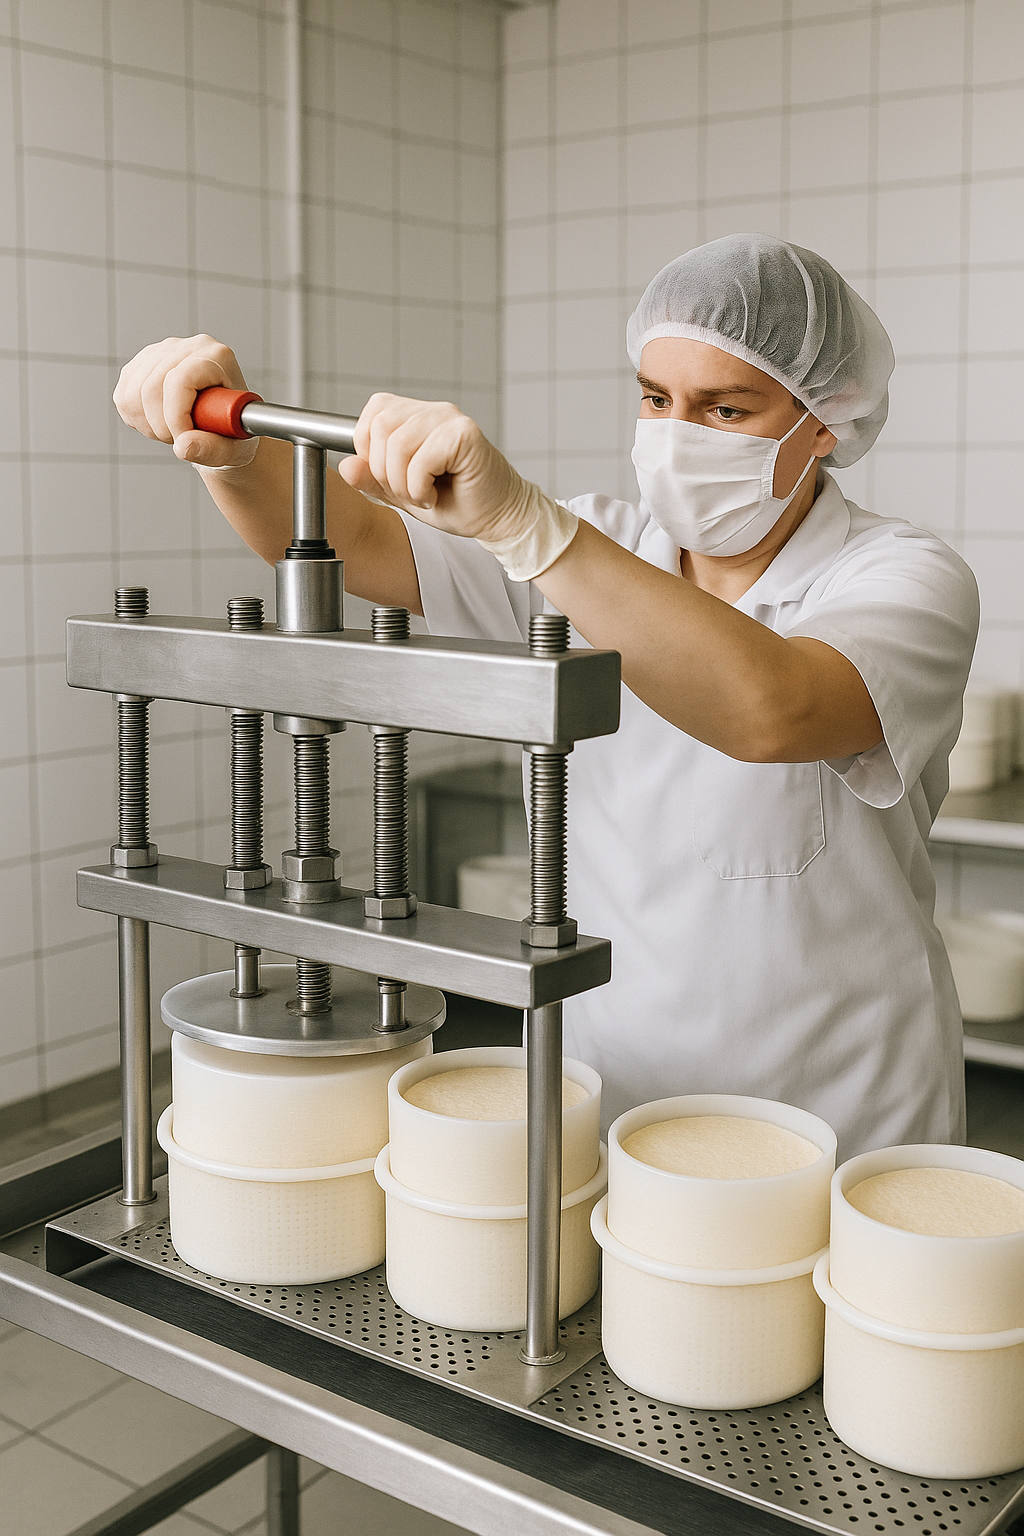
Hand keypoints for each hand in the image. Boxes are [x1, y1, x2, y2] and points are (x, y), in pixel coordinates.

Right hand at [113, 335, 258, 468]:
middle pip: (151, 387)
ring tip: (173, 431)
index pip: (180, 380)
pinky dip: (136, 419)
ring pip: (133, 393)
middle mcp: (189, 347)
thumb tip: (183, 447)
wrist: (225, 427)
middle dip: (161, 426)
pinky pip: (123, 396)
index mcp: (217, 357)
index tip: (184, 441)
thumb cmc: (232, 434)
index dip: (176, 417)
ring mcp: (162, 351)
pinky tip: (159, 422)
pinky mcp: (142, 364)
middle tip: (181, 441)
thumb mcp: (233, 449)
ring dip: (148, 424)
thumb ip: (212, 450)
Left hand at [338, 393, 528, 539]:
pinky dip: (421, 486)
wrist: (497, 517)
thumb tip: (344, 467)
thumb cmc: (456, 501)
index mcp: (416, 416)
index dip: (368, 450)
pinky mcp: (465, 434)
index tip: (389, 477)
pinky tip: (436, 495)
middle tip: (409, 491)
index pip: (373, 414)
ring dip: (404, 483)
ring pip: (398, 445)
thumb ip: (372, 480)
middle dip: (384, 472)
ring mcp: (450, 419)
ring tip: (424, 494)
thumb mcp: (402, 493)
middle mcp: (433, 411)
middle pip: (380, 427)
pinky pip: (422, 459)